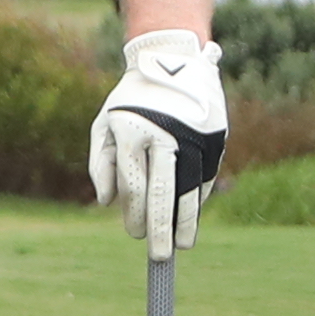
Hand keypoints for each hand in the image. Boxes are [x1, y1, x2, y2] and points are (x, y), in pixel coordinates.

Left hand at [90, 30, 228, 256]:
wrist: (171, 59)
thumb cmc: (130, 99)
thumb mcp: (105, 123)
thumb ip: (101, 163)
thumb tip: (107, 202)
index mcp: (132, 133)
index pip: (134, 186)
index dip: (134, 215)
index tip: (135, 236)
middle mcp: (163, 136)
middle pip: (162, 192)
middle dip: (161, 228)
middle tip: (160, 256)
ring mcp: (192, 136)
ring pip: (189, 188)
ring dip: (186, 220)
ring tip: (182, 244)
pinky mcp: (213, 137)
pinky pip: (205, 176)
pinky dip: (198, 199)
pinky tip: (192, 217)